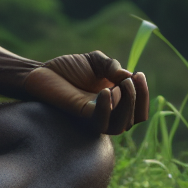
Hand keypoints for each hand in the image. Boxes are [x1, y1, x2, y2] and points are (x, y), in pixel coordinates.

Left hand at [22, 51, 148, 134]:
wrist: (43, 71)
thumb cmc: (69, 68)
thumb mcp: (96, 61)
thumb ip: (112, 66)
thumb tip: (128, 76)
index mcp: (115, 103)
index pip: (139, 111)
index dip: (144, 95)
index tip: (139, 74)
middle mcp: (107, 114)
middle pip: (134, 120)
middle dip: (138, 98)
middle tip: (130, 79)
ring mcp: (94, 118)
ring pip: (120, 126)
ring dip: (127, 105)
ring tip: (122, 85)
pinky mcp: (81, 117)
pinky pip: (100, 121)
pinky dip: (107, 108)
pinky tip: (106, 91)